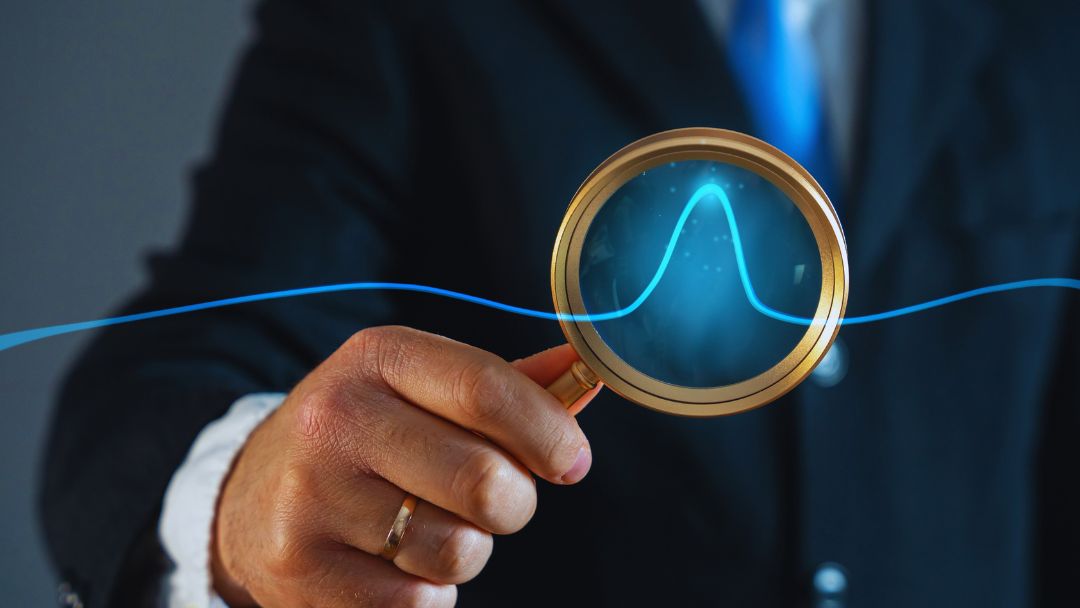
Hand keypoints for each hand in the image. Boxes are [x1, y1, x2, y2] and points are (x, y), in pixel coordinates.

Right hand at [211, 326, 598, 606]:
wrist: (253, 496)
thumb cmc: (368, 436)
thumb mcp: (419, 388)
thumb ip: (505, 386)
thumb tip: (585, 371)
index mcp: (377, 357)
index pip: (486, 390)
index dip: (549, 433)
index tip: (572, 462)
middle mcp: (336, 417)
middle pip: (484, 480)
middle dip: (513, 502)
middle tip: (495, 501)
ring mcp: (311, 495)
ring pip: (457, 549)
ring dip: (468, 550)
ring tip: (430, 527)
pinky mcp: (299, 568)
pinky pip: (418, 602)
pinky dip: (428, 593)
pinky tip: (394, 562)